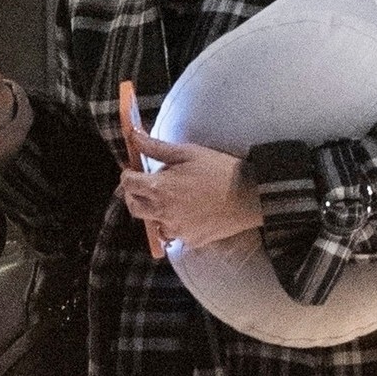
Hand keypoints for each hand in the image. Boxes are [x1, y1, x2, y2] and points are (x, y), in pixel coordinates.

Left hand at [117, 105, 263, 247]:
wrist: (249, 197)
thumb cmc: (219, 170)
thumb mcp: (187, 152)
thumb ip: (156, 147)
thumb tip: (133, 135)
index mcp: (160, 188)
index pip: (127, 183)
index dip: (127, 174)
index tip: (134, 170)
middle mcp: (163, 212)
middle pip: (133, 207)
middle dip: (134, 195)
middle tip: (145, 186)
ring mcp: (176, 229)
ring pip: (153, 223)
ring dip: (155, 212)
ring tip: (170, 200)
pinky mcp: (189, 240)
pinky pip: (173, 233)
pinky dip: (174, 224)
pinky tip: (188, 213)